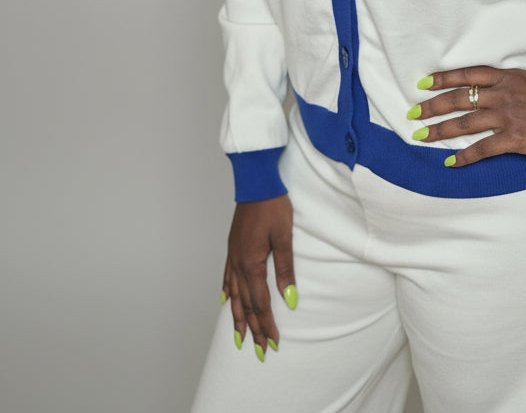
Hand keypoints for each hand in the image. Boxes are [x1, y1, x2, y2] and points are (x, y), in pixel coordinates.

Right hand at [222, 195, 295, 356]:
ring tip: (239, 337)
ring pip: (234, 294)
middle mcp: (239, 264)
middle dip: (253, 329)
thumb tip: (289, 299)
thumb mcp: (284, 238)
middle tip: (260, 351)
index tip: (274, 343)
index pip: (261, 303)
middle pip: (246, 304)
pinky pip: (227, 276)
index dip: (267, 325)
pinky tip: (226, 300)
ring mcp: (233, 256)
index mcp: (252, 264)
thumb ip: (285, 269)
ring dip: (238, 317)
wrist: (256, 183)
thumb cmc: (273, 207)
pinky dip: (227, 292)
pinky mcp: (232, 247)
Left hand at [410, 35, 525, 166]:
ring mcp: (507, 117)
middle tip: (411, 114)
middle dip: (432, 107)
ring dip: (439, 131)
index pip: (468, 74)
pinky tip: (450, 163)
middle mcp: (503, 95)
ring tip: (421, 137)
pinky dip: (464, 156)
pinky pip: (483, 148)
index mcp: (510, 78)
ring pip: (465, 123)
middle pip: (459, 99)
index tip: (423, 83)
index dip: (443, 78)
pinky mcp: (514, 138)